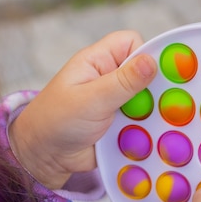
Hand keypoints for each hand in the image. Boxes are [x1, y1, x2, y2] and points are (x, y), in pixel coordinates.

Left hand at [9, 31, 156, 188]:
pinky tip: (149, 139)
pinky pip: (144, 121)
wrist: (45, 158)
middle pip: (146, 72)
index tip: (153, 77)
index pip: (132, 43)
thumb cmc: (56, 121)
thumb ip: (123, 82)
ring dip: (151, 113)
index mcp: (99, 62)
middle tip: (155, 106)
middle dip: (154, 89)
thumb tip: (152, 60)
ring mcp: (118, 101)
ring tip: (149, 126)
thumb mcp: (91, 100)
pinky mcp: (122, 122)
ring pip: (149, 99)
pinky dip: (147, 129)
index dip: (145, 55)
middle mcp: (110, 78)